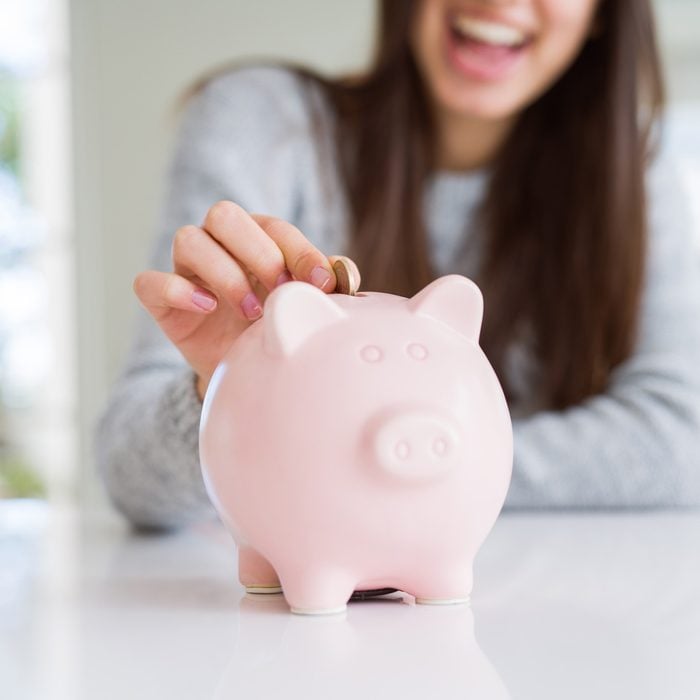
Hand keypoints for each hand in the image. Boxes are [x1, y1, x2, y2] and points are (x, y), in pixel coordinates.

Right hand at [133, 201, 338, 399]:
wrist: (243, 374)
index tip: (321, 283)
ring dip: (225, 273)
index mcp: (257, 240)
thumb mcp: (302, 308)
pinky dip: (176, 290)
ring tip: (251, 312)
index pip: (273, 227)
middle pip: (223, 215)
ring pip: (188, 239)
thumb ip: (322, 286)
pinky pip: (149, 282)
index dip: (299, 251)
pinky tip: (208, 309)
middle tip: (281, 290)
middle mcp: (218, 246)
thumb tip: (345, 271)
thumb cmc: (275, 330)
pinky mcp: (161, 302)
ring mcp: (187, 271)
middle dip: (258, 251)